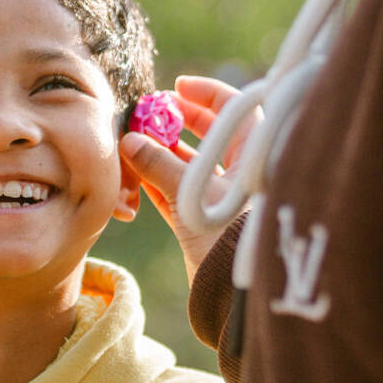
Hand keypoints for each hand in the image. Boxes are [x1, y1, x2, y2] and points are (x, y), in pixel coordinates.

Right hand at [119, 75, 260, 276]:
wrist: (234, 296)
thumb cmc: (227, 237)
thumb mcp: (192, 195)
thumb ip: (159, 165)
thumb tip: (129, 140)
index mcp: (253, 156)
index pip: (234, 110)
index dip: (206, 94)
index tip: (177, 87)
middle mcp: (238, 173)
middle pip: (207, 134)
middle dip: (174, 122)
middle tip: (148, 113)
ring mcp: (217, 198)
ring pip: (186, 163)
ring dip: (158, 152)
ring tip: (130, 142)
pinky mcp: (199, 222)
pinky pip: (173, 191)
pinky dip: (153, 180)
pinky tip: (131, 171)